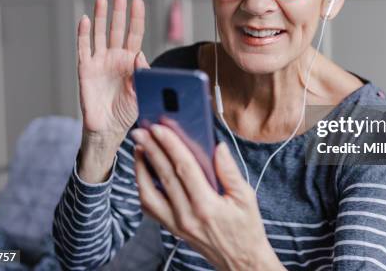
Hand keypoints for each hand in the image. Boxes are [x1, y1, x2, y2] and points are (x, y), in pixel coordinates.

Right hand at [77, 0, 149, 181]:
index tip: (138, 0)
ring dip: (100, 16)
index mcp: (130, 61)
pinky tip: (84, 20)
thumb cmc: (127, 111)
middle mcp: (114, 57)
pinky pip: (83, 48)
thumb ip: (143, 73)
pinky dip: (83, 34)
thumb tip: (140, 54)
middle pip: (116, 28)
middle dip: (119, 10)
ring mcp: (99, 61)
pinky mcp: (85, 69)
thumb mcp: (142, 91)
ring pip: (99, 33)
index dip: (136, 17)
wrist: (108, 129)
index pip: (134, 34)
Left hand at [132, 119, 283, 270]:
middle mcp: (186, 215)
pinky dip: (143, 189)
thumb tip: (218, 146)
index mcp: (206, 205)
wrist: (240, 260)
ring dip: (141, 169)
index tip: (160, 127)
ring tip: (139, 149)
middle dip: (150, 149)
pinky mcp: (171, 228)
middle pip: (164, 176)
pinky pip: (150, 208)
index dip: (170, 145)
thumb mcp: (246, 197)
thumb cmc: (246, 228)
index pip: (183, 168)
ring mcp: (176, 224)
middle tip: (141, 131)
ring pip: (148, 193)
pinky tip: (143, 173)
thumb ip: (230, 171)